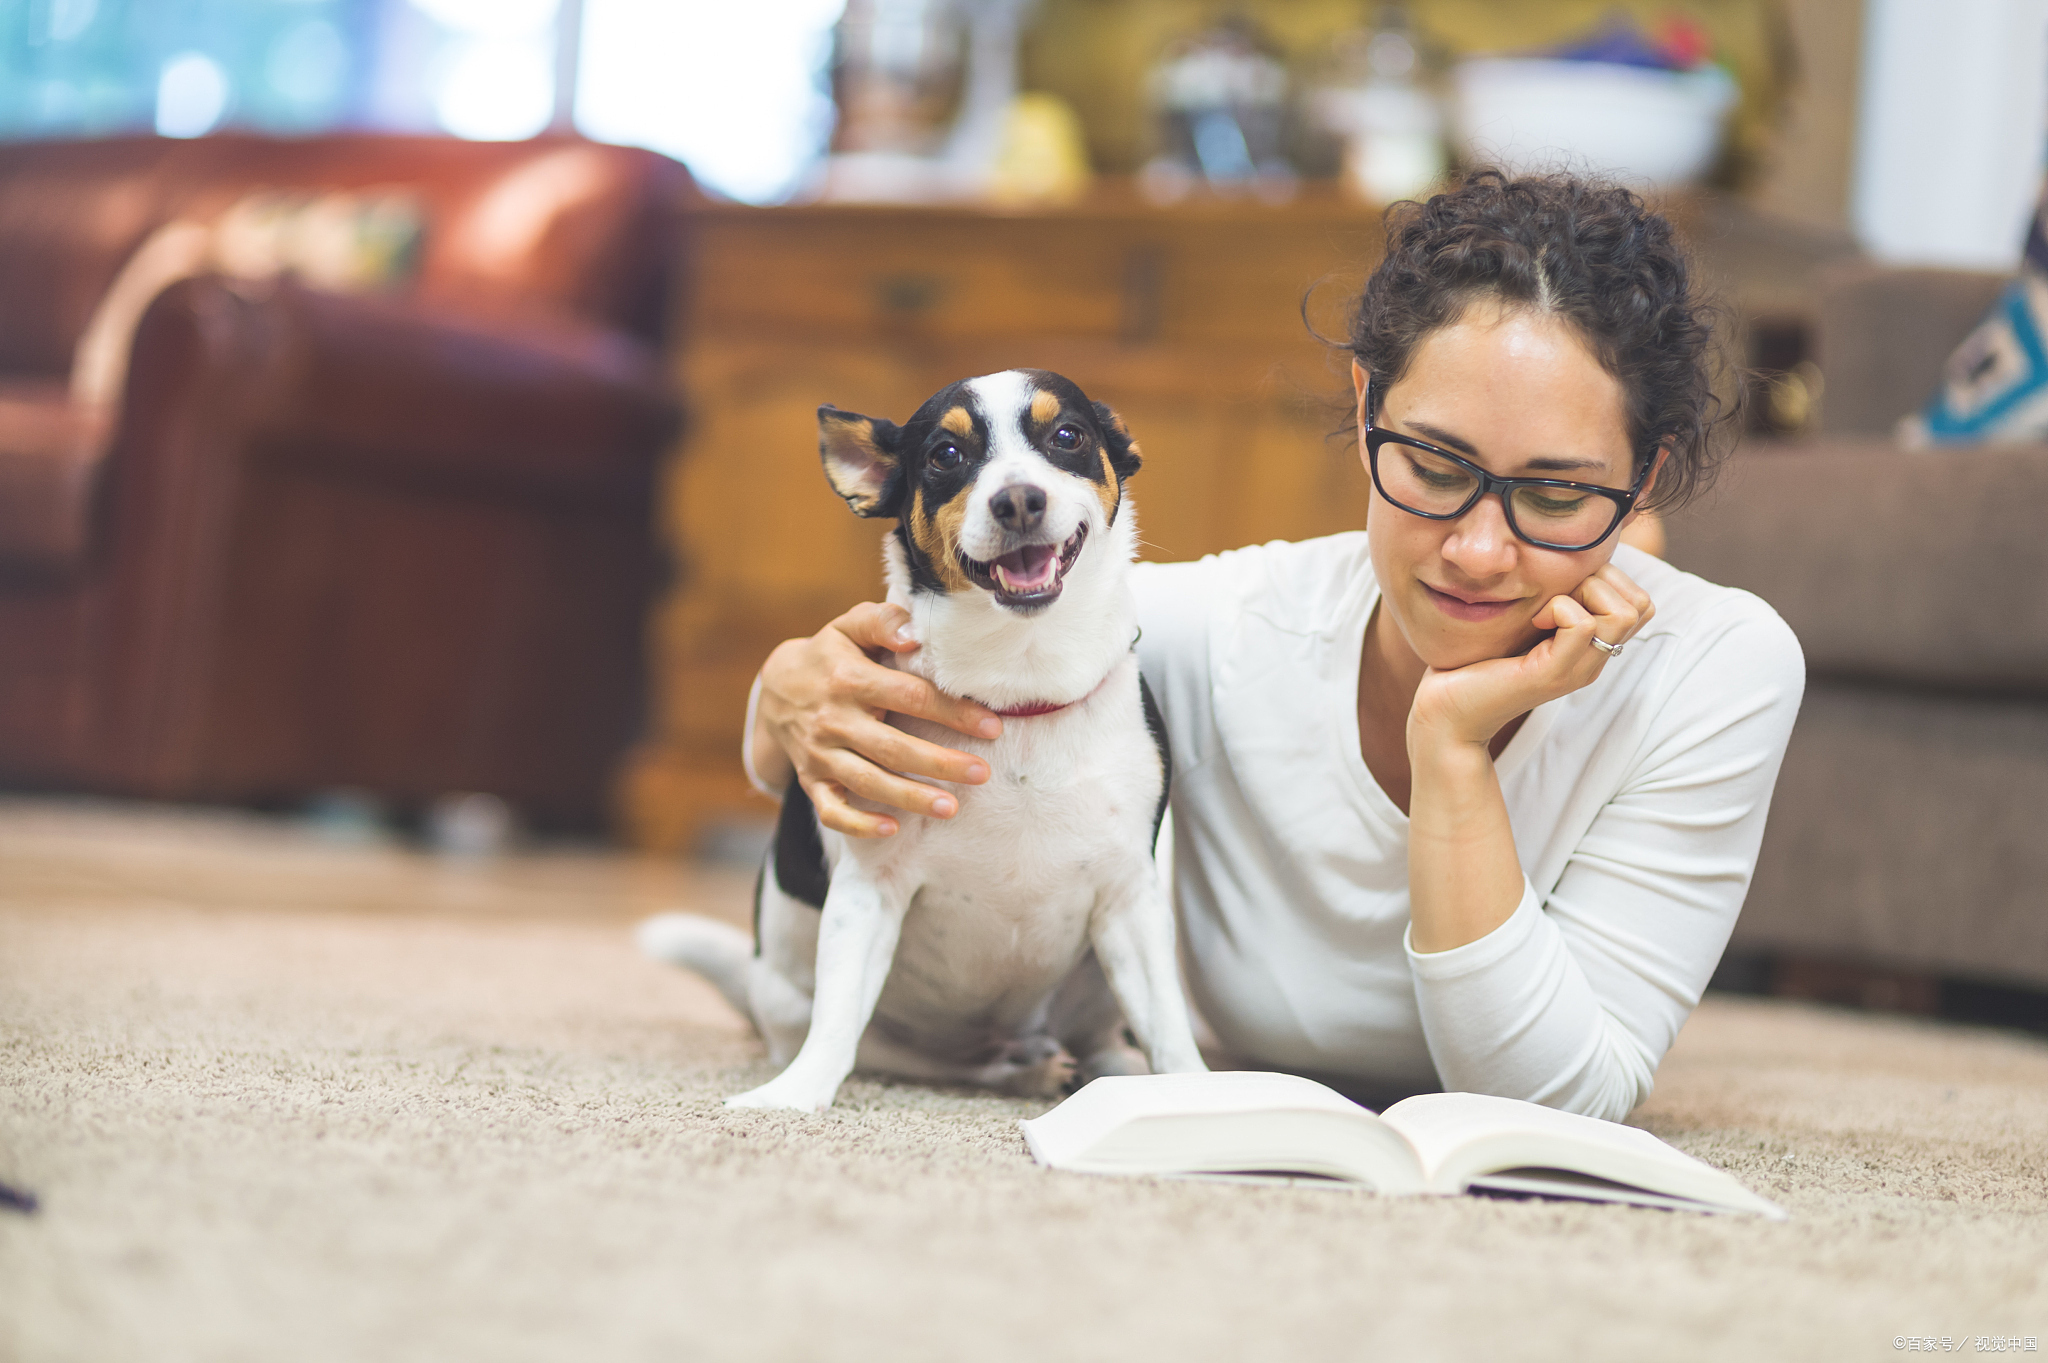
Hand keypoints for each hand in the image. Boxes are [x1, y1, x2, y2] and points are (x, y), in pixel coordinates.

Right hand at [756, 602, 1001, 837]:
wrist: (776, 688)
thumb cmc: (830, 655)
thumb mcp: (849, 626)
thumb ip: (882, 621)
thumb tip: (914, 635)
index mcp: (849, 679)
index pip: (909, 696)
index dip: (951, 712)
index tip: (991, 727)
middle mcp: (833, 720)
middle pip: (892, 748)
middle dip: (940, 763)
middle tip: (982, 774)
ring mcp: (820, 754)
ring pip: (868, 782)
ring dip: (910, 797)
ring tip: (952, 807)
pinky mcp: (811, 780)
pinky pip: (831, 810)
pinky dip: (859, 824)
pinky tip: (892, 829)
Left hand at [1407, 562, 1655, 751]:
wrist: (1446, 711)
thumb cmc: (1476, 659)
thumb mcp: (1524, 619)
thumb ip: (1551, 596)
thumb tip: (1569, 554)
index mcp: (1590, 648)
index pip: (1640, 603)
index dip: (1608, 580)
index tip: (1560, 589)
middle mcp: (1592, 661)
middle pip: (1640, 605)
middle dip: (1599, 581)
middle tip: (1553, 596)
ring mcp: (1576, 670)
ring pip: (1623, 613)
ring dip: (1581, 593)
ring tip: (1542, 610)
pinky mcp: (1552, 675)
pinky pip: (1583, 624)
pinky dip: (1558, 608)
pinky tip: (1532, 620)